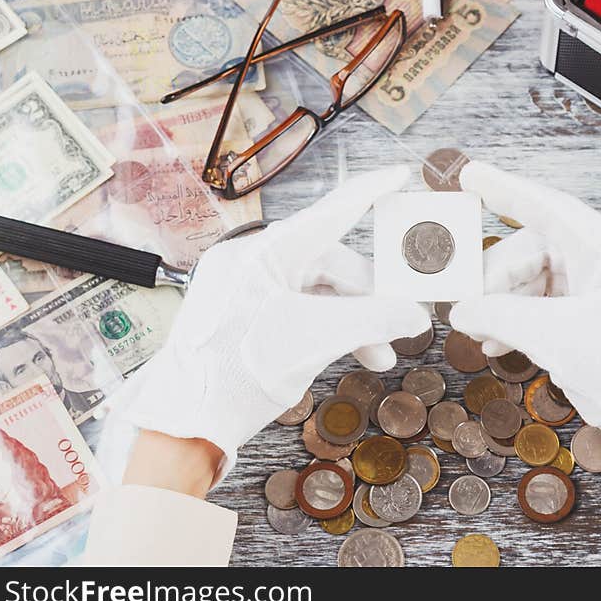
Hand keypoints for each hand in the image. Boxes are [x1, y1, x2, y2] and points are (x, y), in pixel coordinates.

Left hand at [107, 166, 430, 484]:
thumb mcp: (313, 342)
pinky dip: (326, 329)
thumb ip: (370, 321)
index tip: (398, 175)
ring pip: (317, 291)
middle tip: (398, 325)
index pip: (328, 213)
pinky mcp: (244, 313)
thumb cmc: (235, 376)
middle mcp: (253, 262)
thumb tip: (415, 316)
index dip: (369, 193)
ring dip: (352, 320)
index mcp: (263, 253)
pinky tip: (347, 353)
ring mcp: (246, 288)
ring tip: (379, 355)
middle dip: (368, 297)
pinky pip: (297, 308)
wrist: (184, 425)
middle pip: (330, 263)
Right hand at [451, 162, 600, 485]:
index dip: (508, 190)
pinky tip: (503, 339)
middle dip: (500, 276)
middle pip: (540, 248)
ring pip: (544, 277)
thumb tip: (461, 309)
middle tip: (469, 304)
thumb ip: (502, 317)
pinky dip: (527, 317)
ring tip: (483, 332)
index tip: (472, 175)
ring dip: (509, 303)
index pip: (553, 208)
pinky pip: (556, 301)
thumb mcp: (557, 343)